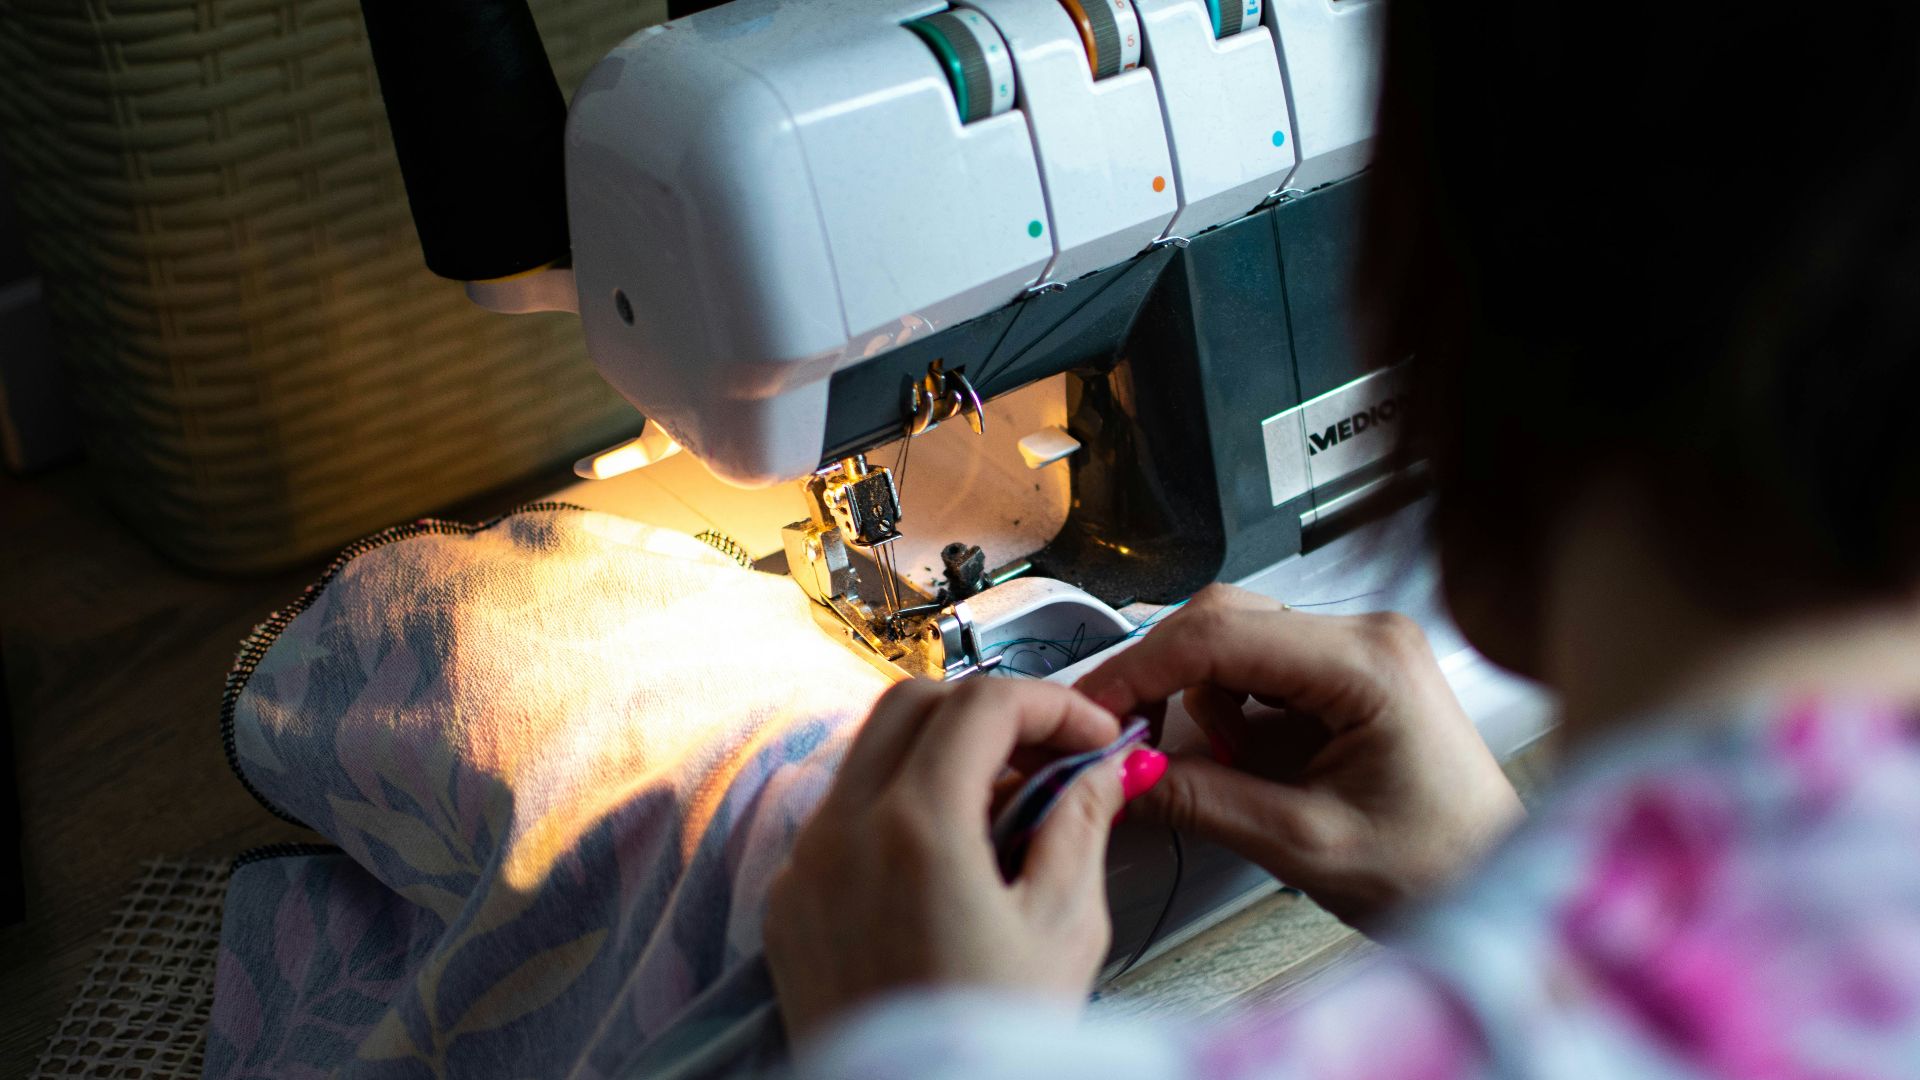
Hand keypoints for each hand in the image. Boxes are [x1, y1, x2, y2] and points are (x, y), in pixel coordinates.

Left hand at [765, 679, 1165, 1044]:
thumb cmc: (990, 1050)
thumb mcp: (1062, 930)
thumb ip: (1080, 826)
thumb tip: (1099, 771)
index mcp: (916, 829)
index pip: (983, 702)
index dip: (1051, 703)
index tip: (1091, 735)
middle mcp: (843, 832)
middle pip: (913, 703)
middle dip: (990, 711)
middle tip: (1050, 753)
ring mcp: (805, 865)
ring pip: (868, 752)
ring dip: (941, 752)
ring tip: (1008, 805)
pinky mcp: (790, 904)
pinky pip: (840, 814)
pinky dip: (897, 804)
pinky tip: (951, 853)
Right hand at [1076, 585, 1522, 926]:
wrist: (1499, 885)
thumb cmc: (1435, 867)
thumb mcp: (1303, 843)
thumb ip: (1202, 800)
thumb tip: (1118, 774)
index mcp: (1368, 663)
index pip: (1220, 636)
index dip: (1140, 670)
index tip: (1090, 713)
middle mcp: (1366, 634)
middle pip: (1221, 620)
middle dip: (1164, 680)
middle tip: (1126, 742)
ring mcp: (1360, 647)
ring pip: (1233, 640)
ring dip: (1201, 700)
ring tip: (1227, 772)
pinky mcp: (1350, 672)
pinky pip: (1260, 666)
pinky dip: (1229, 708)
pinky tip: (1247, 760)